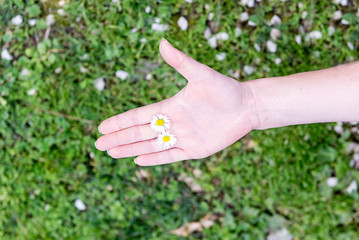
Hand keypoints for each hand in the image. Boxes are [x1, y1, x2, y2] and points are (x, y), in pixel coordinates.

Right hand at [95, 39, 255, 165]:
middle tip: (98, 144)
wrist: (246, 106)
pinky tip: (138, 161)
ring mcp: (183, 138)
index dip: (120, 121)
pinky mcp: (194, 150)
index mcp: (170, 106)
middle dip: (119, 138)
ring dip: (130, 149)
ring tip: (111, 152)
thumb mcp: (201, 75)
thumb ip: (181, 62)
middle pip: (139, 133)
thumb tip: (162, 41)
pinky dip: (154, 159)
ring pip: (151, 146)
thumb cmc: (224, 89)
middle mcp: (173, 123)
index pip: (139, 116)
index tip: (102, 126)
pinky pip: (170, 156)